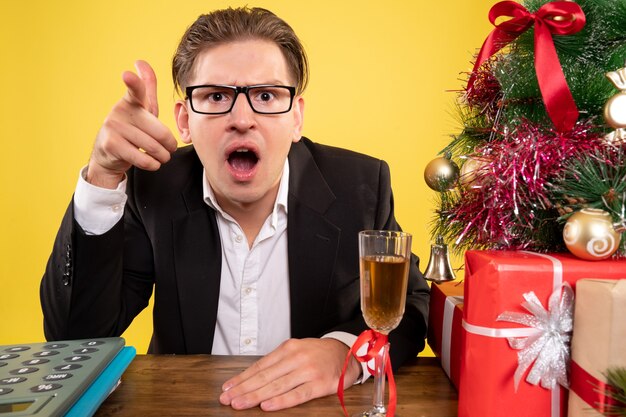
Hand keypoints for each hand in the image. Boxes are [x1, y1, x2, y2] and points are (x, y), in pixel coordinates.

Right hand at [87, 60, 177, 187]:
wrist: (108, 154)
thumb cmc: (132, 128)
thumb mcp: (141, 108)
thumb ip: (146, 87)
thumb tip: (141, 62)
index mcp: (131, 101)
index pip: (135, 90)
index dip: (133, 83)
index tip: (127, 75)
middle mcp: (120, 111)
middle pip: (160, 132)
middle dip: (169, 145)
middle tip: (170, 148)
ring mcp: (114, 128)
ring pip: (153, 147)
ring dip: (163, 156)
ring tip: (162, 156)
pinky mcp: (111, 145)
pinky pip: (144, 159)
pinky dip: (153, 164)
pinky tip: (152, 163)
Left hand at [219, 338, 360, 410]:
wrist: (347, 353)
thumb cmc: (319, 354)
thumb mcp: (297, 350)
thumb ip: (278, 362)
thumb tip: (252, 377)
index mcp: (288, 348)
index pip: (260, 365)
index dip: (242, 378)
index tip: (228, 387)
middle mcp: (296, 358)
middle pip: (265, 376)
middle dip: (243, 389)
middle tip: (227, 399)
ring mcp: (308, 371)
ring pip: (277, 385)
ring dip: (256, 396)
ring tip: (240, 404)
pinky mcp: (320, 384)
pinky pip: (297, 394)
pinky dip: (281, 401)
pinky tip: (267, 406)